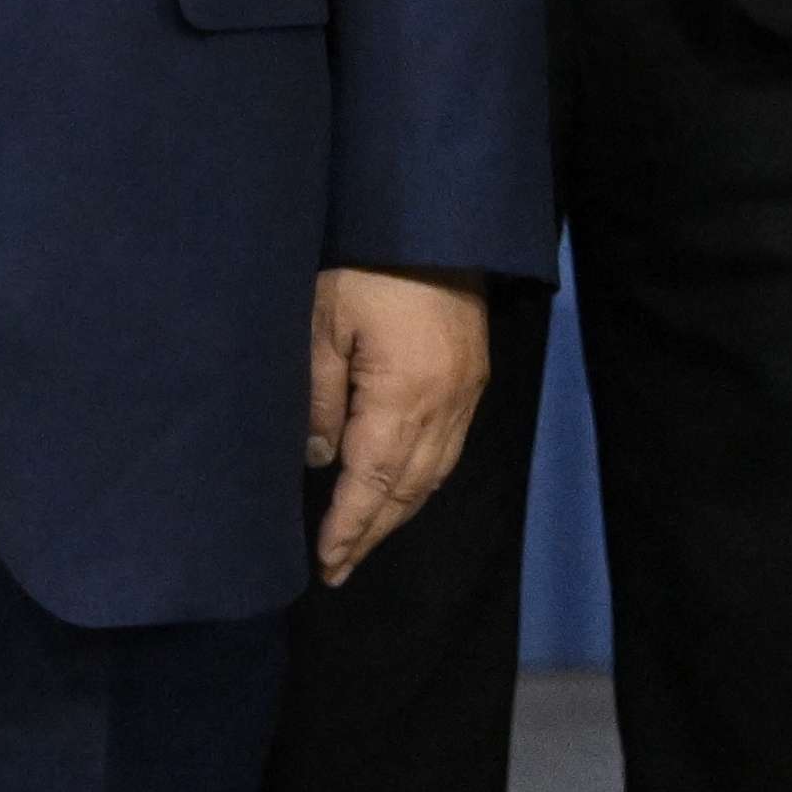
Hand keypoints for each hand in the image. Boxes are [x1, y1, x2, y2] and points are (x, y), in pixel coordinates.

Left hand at [308, 266, 491, 585]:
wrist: (433, 223)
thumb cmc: (366, 267)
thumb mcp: (322, 323)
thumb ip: (319, 396)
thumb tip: (318, 459)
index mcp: (404, 395)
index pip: (372, 480)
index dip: (349, 526)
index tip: (327, 563)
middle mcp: (445, 406)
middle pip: (408, 488)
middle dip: (373, 532)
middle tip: (339, 568)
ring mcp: (466, 394)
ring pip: (434, 474)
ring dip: (399, 512)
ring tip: (365, 540)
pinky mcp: (474, 378)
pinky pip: (450, 449)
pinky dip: (423, 480)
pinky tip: (402, 490)